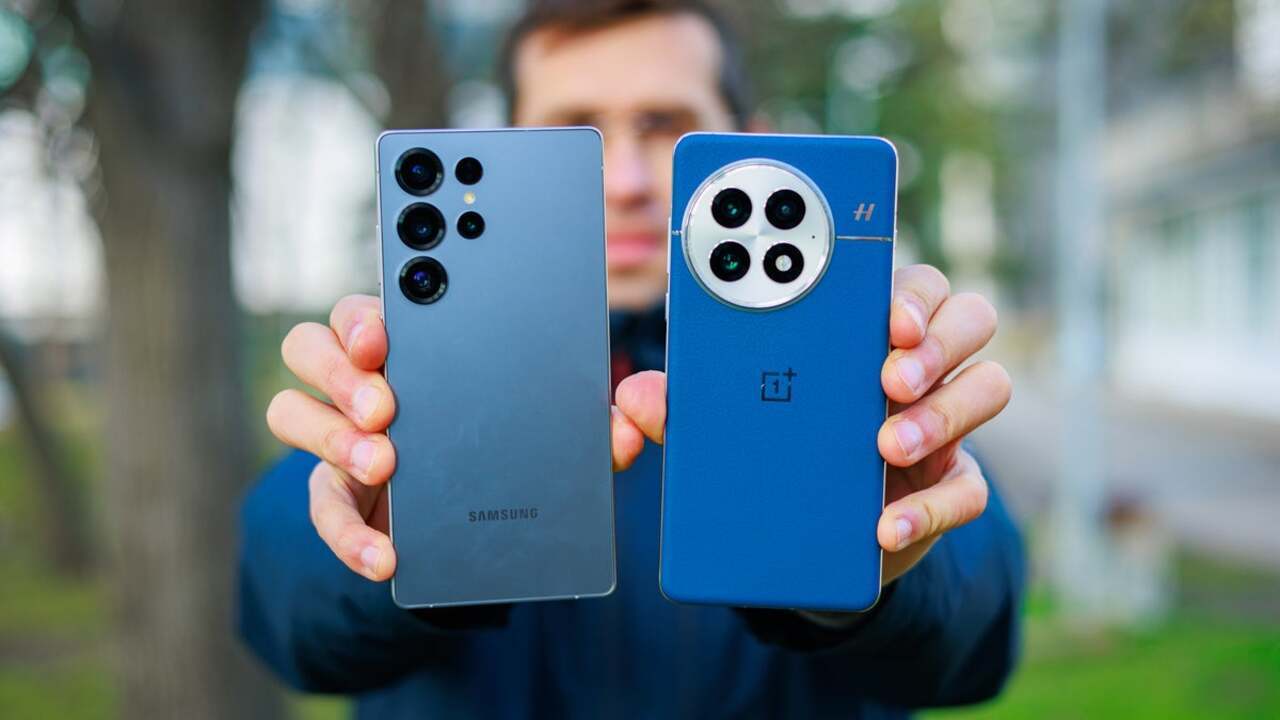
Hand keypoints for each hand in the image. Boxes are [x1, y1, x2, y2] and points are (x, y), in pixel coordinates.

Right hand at [267, 295, 658, 581]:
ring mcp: (339, 438)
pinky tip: (385, 557)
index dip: (364, 314)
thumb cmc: (511, 451)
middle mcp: (362, 382)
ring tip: (382, 462)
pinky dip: (349, 537)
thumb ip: (594, 426)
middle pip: (309, 345)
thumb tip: (631, 421)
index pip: (367, 308)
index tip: (384, 334)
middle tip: (385, 404)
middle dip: (340, 369)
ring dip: (328, 434)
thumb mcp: (558, 435)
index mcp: (412, 347)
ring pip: (290, 412)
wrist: (482, 525)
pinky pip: (320, 510)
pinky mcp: (339, 498)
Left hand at [610, 264, 1011, 586]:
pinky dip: (931, 509)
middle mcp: (915, 365)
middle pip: (966, 318)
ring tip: (887, 448)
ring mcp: (942, 424)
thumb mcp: (722, 424)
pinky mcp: (949, 487)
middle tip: (889, 377)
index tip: (883, 312)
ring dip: (943, 413)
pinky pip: (970, 490)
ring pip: (988, 387)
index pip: (904, 282)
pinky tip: (884, 527)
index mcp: (863, 330)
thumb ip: (684, 407)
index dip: (904, 288)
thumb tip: (634, 400)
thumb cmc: (770, 447)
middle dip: (935, 341)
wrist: (801, 535)